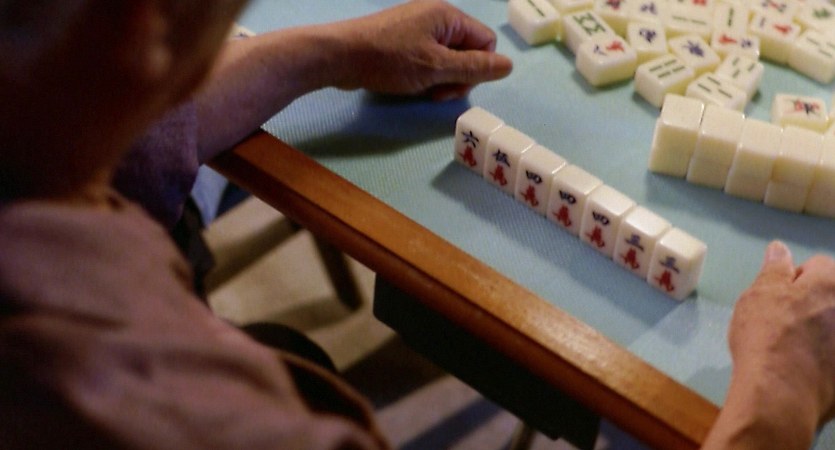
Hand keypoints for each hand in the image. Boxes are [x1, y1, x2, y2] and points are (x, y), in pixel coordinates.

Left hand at [328, 0, 512, 99]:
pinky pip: (429, 58)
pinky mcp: (404, 40)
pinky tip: (412, 84)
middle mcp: (436, 17)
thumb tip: (508, 66)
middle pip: (468, 51)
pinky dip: (426, 74)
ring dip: (442, 79)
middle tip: (436, 92)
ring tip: (422, 89)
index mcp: (448, 16)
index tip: (455, 85)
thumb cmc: (389, 60)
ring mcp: (419, 28)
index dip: (478, 68)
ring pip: (448, 58)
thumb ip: (474, 68)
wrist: (340, 56)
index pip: (486, 42)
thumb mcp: (436, 67)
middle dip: (458, 76)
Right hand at [730, 241, 834, 422]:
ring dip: (820, 330)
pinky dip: (825, 358)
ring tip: (793, 348)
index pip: (818, 265)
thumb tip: (779, 249)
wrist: (781, 394)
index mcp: (829, 284)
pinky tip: (805, 369)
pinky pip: (833, 355)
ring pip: (832, 327)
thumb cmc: (766, 337)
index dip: (795, 277)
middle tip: (785, 321)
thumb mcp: (758, 295)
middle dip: (813, 303)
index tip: (778, 296)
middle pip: (830, 297)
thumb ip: (774, 269)